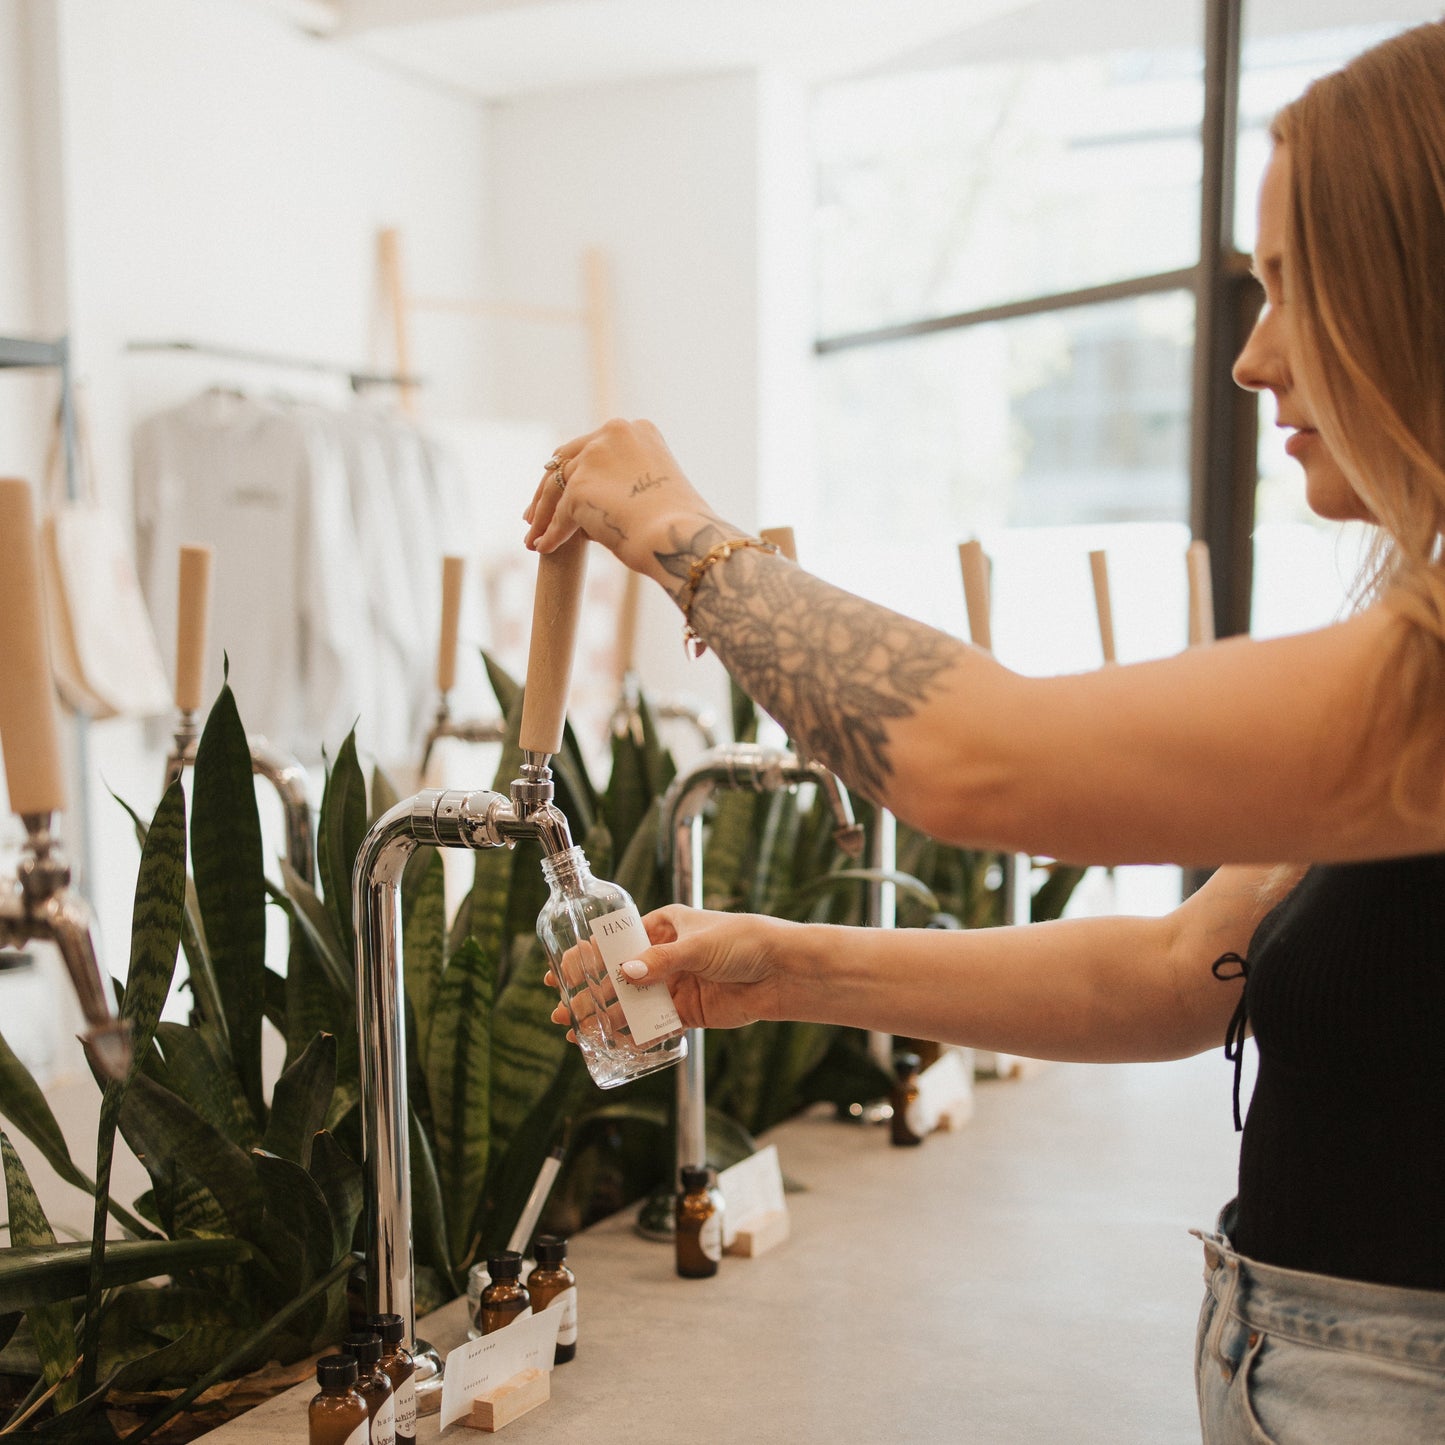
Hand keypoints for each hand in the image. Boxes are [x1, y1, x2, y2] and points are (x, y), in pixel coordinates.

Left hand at [523, 418, 732, 574]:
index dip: (574, 469)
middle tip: (534, 515)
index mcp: (637, 430)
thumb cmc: (678, 524)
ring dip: (542, 515)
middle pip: (564, 460)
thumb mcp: (654, 486)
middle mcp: (612, 434)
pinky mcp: (579, 486)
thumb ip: (625, 481)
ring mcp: (593, 458)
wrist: (682, 536)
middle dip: (547, 490)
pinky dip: (550, 533)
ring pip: (554, 488)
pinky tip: (544, 548)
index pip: (591, 446)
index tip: (563, 490)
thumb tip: (593, 500)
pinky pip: (558, 515)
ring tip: (533, 538)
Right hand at [545, 906, 785, 1035]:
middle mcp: (664, 957)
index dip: (587, 957)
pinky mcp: (687, 1012)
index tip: (560, 970)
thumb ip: (661, 961)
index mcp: (663, 927)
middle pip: (618, 977)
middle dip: (588, 993)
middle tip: (561, 1009)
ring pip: (632, 1004)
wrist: (781, 972)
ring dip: (605, 1017)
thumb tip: (624, 974)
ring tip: (577, 1032)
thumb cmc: (744, 942)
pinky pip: (654, 1025)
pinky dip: (634, 1035)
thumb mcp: (698, 945)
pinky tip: (612, 1044)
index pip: (616, 942)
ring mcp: (674, 986)